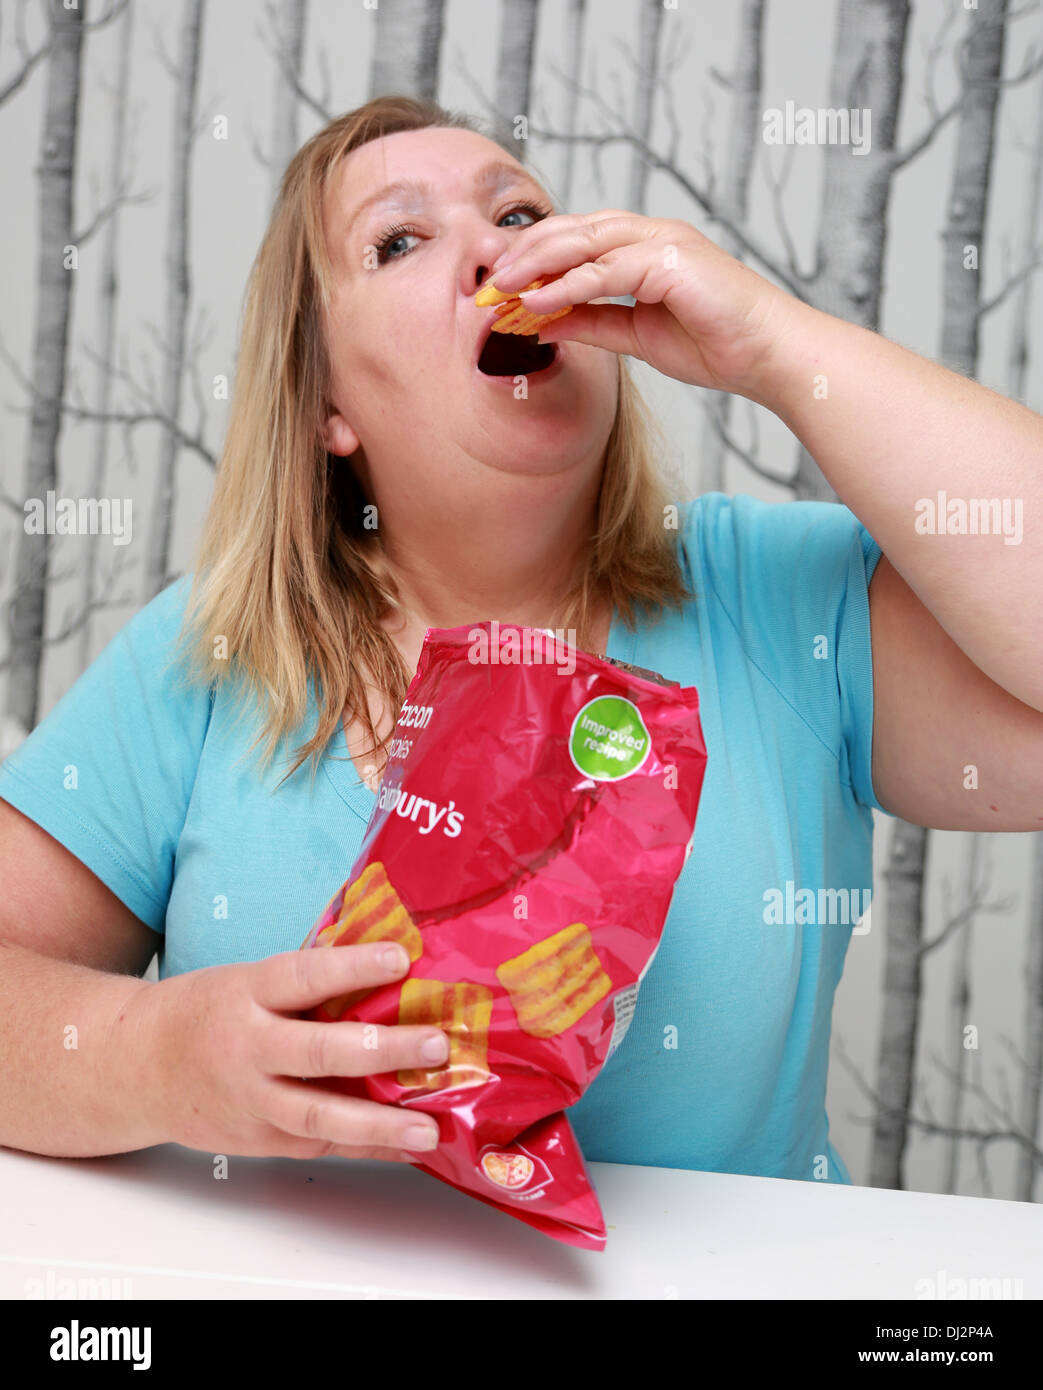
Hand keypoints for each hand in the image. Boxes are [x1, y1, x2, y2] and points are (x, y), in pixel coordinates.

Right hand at [130, 943, 447, 1161]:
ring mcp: (251, 1102)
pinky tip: (405, 1147)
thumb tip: (385, 961)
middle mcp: (248, 1050)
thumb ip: (306, 982)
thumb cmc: (205, 1012)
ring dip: (380, 1124)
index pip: (304, 977)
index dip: (352, 967)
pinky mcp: (256, 1140)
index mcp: (246, 994)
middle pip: (319, 1052)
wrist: (134, 1066)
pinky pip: (317, 1146)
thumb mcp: (245, 981)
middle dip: (382, 1050)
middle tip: (435, 1044)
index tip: (400, 958)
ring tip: (428, 1128)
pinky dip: (364, 1148)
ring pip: (318, 1117)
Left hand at [485, 209, 802, 401]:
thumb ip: (593, 323)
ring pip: (584, 242)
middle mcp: (651, 235)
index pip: (576, 241)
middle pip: (572, 231)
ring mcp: (663, 242)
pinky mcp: (673, 262)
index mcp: (644, 247)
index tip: (497, 287)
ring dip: (537, 264)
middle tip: (485, 281)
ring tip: (499, 287)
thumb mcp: (638, 336)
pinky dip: (569, 284)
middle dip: (525, 254)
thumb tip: (543, 323)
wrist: (769, 356)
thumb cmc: (715, 345)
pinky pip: (608, 270)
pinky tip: (537, 300)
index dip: (534, 259)